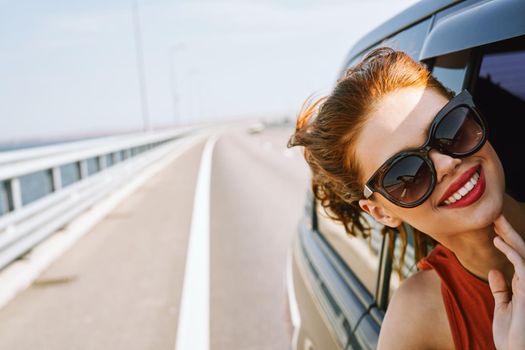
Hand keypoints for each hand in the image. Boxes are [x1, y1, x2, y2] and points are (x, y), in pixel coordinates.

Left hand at [488, 214, 524, 349]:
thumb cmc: (512, 336)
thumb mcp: (503, 308)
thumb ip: (501, 290)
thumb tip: (495, 271)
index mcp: (524, 285)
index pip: (518, 257)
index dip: (507, 240)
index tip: (494, 226)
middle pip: (522, 251)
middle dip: (509, 232)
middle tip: (496, 215)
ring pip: (524, 254)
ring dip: (510, 236)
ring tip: (496, 222)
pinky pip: (522, 265)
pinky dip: (510, 251)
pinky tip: (497, 242)